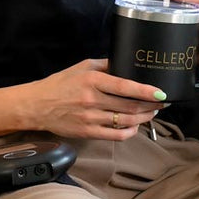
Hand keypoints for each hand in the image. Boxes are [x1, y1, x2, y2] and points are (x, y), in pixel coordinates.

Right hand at [22, 59, 166, 139]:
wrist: (37, 105)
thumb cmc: (61, 84)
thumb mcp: (83, 67)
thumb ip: (106, 64)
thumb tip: (127, 63)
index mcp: (92, 81)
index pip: (125, 86)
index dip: (146, 91)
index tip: (160, 93)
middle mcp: (92, 100)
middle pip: (129, 105)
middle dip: (150, 105)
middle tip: (161, 103)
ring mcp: (90, 118)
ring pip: (125, 121)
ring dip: (143, 118)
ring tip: (151, 113)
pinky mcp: (87, 132)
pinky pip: (115, 136)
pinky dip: (129, 132)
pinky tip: (135, 127)